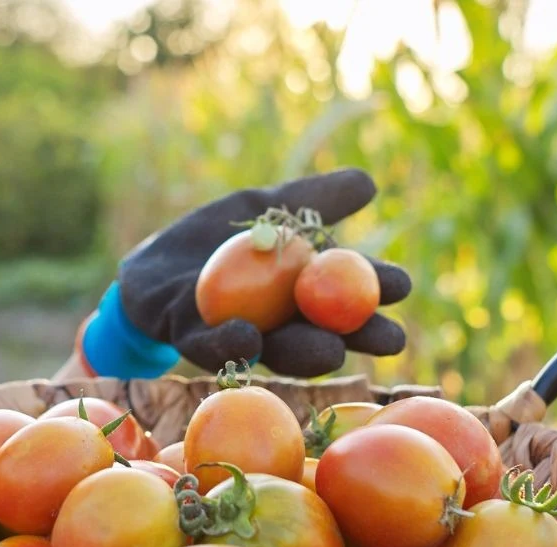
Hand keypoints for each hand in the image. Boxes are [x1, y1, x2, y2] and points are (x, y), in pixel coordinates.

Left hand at [80, 168, 410, 377]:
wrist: (153, 261)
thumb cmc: (217, 239)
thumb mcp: (265, 208)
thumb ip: (312, 201)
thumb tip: (368, 183)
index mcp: (300, 294)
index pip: (345, 293)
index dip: (375, 290)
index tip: (403, 285)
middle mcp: (277, 325)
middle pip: (325, 334)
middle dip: (358, 337)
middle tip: (390, 339)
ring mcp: (238, 335)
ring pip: (277, 351)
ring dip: (306, 353)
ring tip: (331, 351)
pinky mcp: (192, 338)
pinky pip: (213, 346)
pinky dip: (230, 343)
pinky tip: (248, 338)